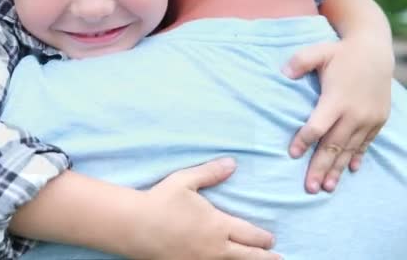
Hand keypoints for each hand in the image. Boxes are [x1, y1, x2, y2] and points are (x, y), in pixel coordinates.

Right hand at [135, 158, 279, 259]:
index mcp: (218, 225)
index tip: (271, 239)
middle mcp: (215, 248)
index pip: (250, 235)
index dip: (264, 238)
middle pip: (249, 256)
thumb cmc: (160, 201)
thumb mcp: (185, 181)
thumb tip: (232, 163)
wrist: (134, 226)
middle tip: (278, 258)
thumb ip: (211, 173)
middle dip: (266, 257)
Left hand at [283, 39, 391, 193]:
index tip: (292, 154)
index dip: (303, 140)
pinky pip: (366, 143)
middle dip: (320, 167)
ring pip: (349, 149)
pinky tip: (349, 171)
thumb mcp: (318, 51)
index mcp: (336, 99)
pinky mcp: (378, 120)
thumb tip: (283, 73)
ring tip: (327, 188)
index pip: (317, 126)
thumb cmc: (340, 52)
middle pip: (333, 145)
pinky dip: (357, 157)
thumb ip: (300, 62)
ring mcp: (368, 118)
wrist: (375, 50)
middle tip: (309, 187)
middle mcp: (354, 113)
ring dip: (337, 169)